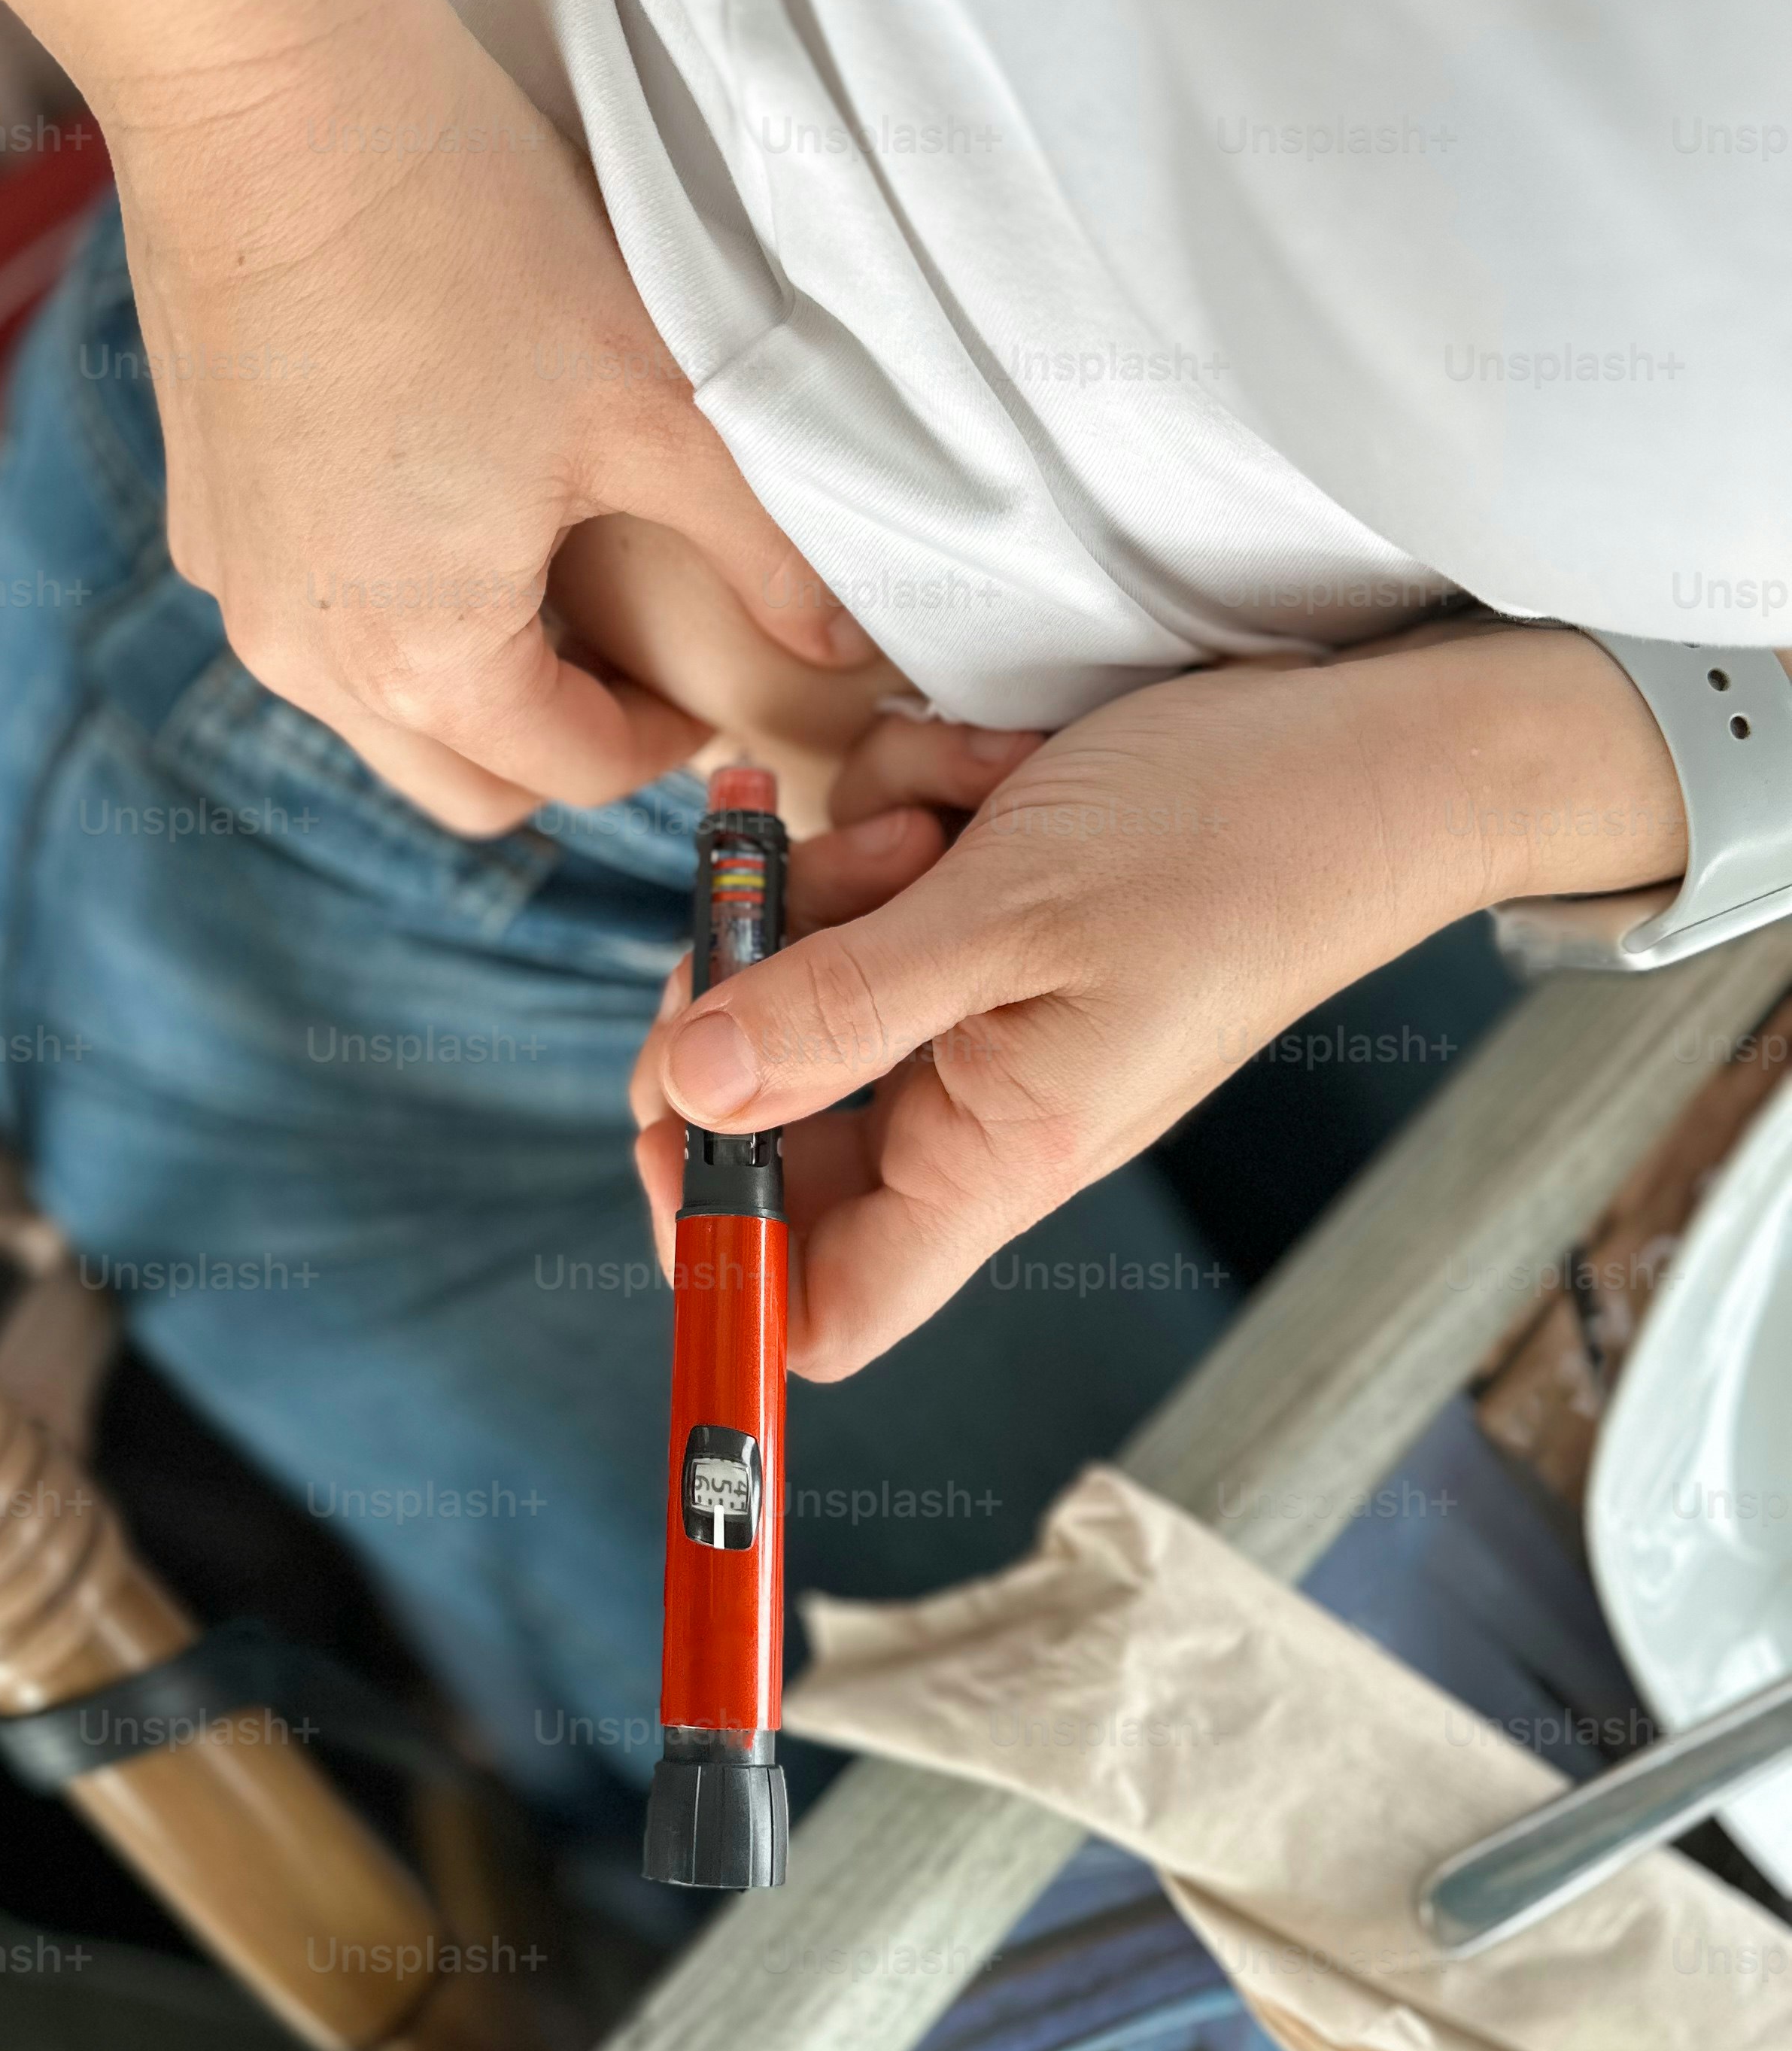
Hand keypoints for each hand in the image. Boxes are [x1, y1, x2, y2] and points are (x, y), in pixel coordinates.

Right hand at [102, 0, 868, 833]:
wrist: (263, 88)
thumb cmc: (467, 239)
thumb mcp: (655, 404)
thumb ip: (761, 549)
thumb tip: (839, 643)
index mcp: (422, 657)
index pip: (572, 773)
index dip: (666, 736)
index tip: (709, 672)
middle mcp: (306, 657)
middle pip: (463, 785)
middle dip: (560, 744)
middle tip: (636, 650)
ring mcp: (234, 586)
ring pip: (376, 714)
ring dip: (469, 682)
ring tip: (546, 563)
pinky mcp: (199, 514)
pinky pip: (312, 619)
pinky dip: (387, 607)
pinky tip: (443, 495)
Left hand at [633, 631, 1685, 1377]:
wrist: (1379, 744)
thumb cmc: (1237, 839)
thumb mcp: (1012, 918)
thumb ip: (836, 1010)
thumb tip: (687, 1091)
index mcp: (990, 1156)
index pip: (817, 1306)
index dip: (719, 1249)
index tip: (671, 1118)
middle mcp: (976, 1097)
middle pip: (775, 1106)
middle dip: (753, 987)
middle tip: (788, 898)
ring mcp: (980, 1002)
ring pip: (809, 963)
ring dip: (841, 870)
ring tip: (947, 824)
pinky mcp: (987, 913)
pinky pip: (872, 870)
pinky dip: (910, 804)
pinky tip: (992, 775)